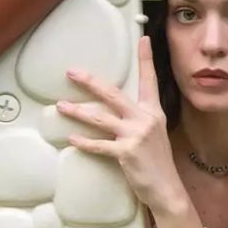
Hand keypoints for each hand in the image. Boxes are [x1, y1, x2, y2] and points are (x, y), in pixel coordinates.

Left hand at [57, 36, 186, 214]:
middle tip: (72, 73)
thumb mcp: (154, 134)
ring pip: (100, 118)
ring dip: (77, 112)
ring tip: (61, 107)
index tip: (143, 40)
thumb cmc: (158, 162)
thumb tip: (120, 108)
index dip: (147, 60)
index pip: (150, 81)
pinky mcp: (126, 152)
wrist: (167, 188)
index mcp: (154, 112)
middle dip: (90, 83)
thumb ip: (139, 119)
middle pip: (114, 95)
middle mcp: (145, 120)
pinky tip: (72, 139)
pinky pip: (99, 144)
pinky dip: (84, 142)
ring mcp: (136, 136)